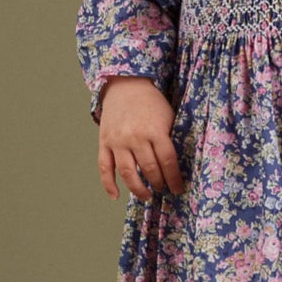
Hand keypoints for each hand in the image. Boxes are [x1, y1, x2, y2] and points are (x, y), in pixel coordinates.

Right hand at [97, 77, 185, 201]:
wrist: (126, 85)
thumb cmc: (152, 103)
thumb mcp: (168, 117)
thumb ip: (170, 139)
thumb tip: (176, 166)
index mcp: (155, 131)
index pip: (167, 161)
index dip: (174, 178)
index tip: (177, 188)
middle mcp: (136, 137)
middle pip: (149, 169)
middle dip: (158, 183)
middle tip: (162, 188)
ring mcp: (118, 141)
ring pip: (128, 173)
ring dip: (138, 189)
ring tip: (146, 195)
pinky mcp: (104, 142)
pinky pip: (104, 168)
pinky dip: (109, 184)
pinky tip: (116, 196)